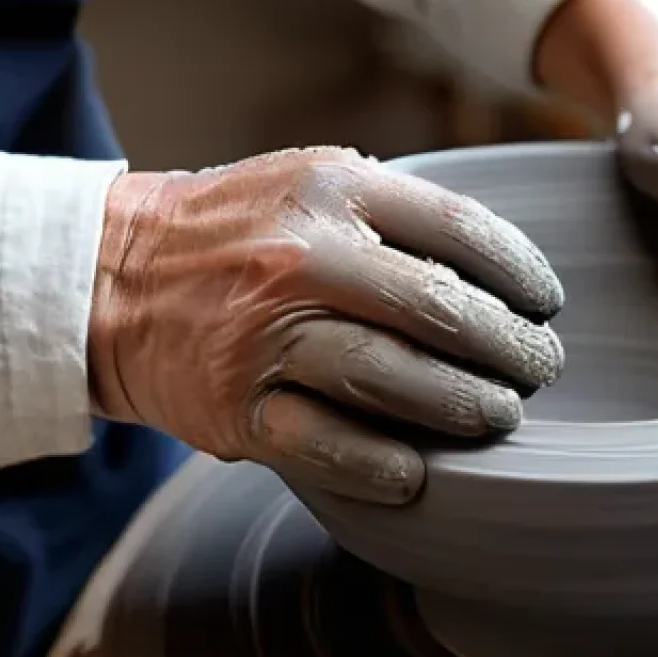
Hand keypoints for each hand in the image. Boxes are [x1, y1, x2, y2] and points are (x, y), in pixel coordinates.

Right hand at [87, 147, 563, 504]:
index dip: (521, 273)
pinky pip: (328, 446)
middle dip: (511, 350)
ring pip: (393, 380)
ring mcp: (264, 337)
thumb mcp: (307, 186)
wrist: (111, 279)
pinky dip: (384, 465)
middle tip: (540, 369)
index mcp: (329, 191)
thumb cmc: (230, 231)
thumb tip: (492, 269)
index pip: (459, 230)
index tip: (547, 303)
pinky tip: (420, 471)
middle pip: (439, 311)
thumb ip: (391, 212)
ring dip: (465, 408)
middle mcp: (300, 258)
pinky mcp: (235, 408)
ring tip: (499, 416)